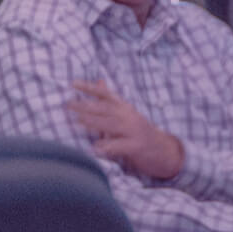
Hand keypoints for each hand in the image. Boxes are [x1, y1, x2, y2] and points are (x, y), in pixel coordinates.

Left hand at [68, 79, 183, 180]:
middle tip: (68, 104)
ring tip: (79, 121)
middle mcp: (130, 116)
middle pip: (106, 109)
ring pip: (112, 125)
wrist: (164, 150)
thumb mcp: (126, 114)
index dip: (90, 88)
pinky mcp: (137, 146)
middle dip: (86, 106)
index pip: (105, 94)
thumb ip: (110, 100)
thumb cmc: (138, 132)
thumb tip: (99, 81)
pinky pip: (120, 146)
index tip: (73, 83)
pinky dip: (107, 147)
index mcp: (125, 108)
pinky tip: (95, 148)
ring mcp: (134, 131)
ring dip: (95, 123)